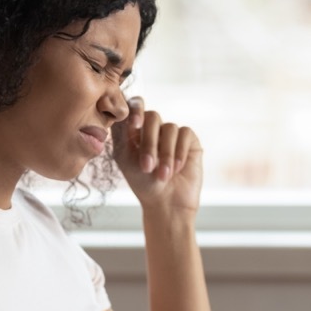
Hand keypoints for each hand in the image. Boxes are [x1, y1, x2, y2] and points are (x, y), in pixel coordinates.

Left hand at [111, 96, 203, 215]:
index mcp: (135, 129)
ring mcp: (172, 133)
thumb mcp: (125, 158)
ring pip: (169, 128)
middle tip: (147, 166)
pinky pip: (185, 134)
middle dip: (149, 142)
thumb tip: (123, 110)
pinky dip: (178, 152)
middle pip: (152, 116)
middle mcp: (154, 128)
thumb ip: (121, 133)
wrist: (166, 203)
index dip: (135, 110)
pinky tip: (176, 169)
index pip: (134, 106)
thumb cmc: (142, 183)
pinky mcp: (189, 140)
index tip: (134, 125)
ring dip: (164, 154)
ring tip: (162, 175)